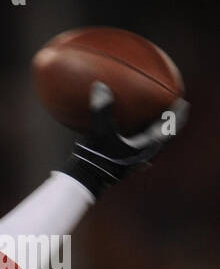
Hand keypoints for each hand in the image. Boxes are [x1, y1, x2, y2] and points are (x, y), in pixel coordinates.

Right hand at [64, 80, 188, 194]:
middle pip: (163, 135)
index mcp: (147, 145)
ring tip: (152, 120)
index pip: (170, 127)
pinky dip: (138, 138)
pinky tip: (130, 137)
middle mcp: (144, 153)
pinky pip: (137, 147)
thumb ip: (103, 110)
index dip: (178, 115)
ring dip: (154, 131)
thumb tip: (100, 86)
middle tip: (171, 109)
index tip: (183, 103)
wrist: (87, 182)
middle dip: (168, 122)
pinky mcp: (123, 164)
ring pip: (150, 143)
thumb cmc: (98, 159)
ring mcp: (134, 160)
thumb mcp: (101, 132)